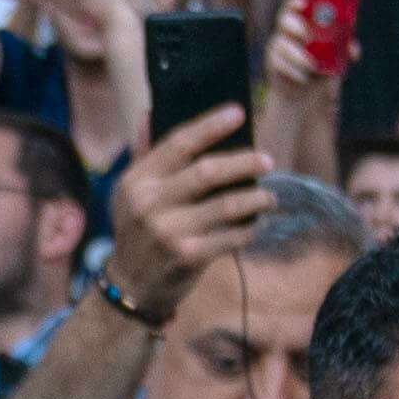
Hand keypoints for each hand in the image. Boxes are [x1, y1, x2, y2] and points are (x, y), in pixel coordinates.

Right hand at [101, 102, 273, 316]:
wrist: (131, 285)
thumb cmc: (139, 231)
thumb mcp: (130, 193)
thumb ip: (144, 155)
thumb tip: (150, 113)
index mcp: (137, 181)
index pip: (178, 143)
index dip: (210, 126)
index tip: (239, 113)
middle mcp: (149, 204)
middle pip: (208, 171)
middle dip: (244, 162)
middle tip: (267, 160)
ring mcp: (169, 231)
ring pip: (227, 204)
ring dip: (256, 198)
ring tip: (269, 196)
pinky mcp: (188, 256)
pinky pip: (232, 236)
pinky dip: (249, 228)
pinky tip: (255, 224)